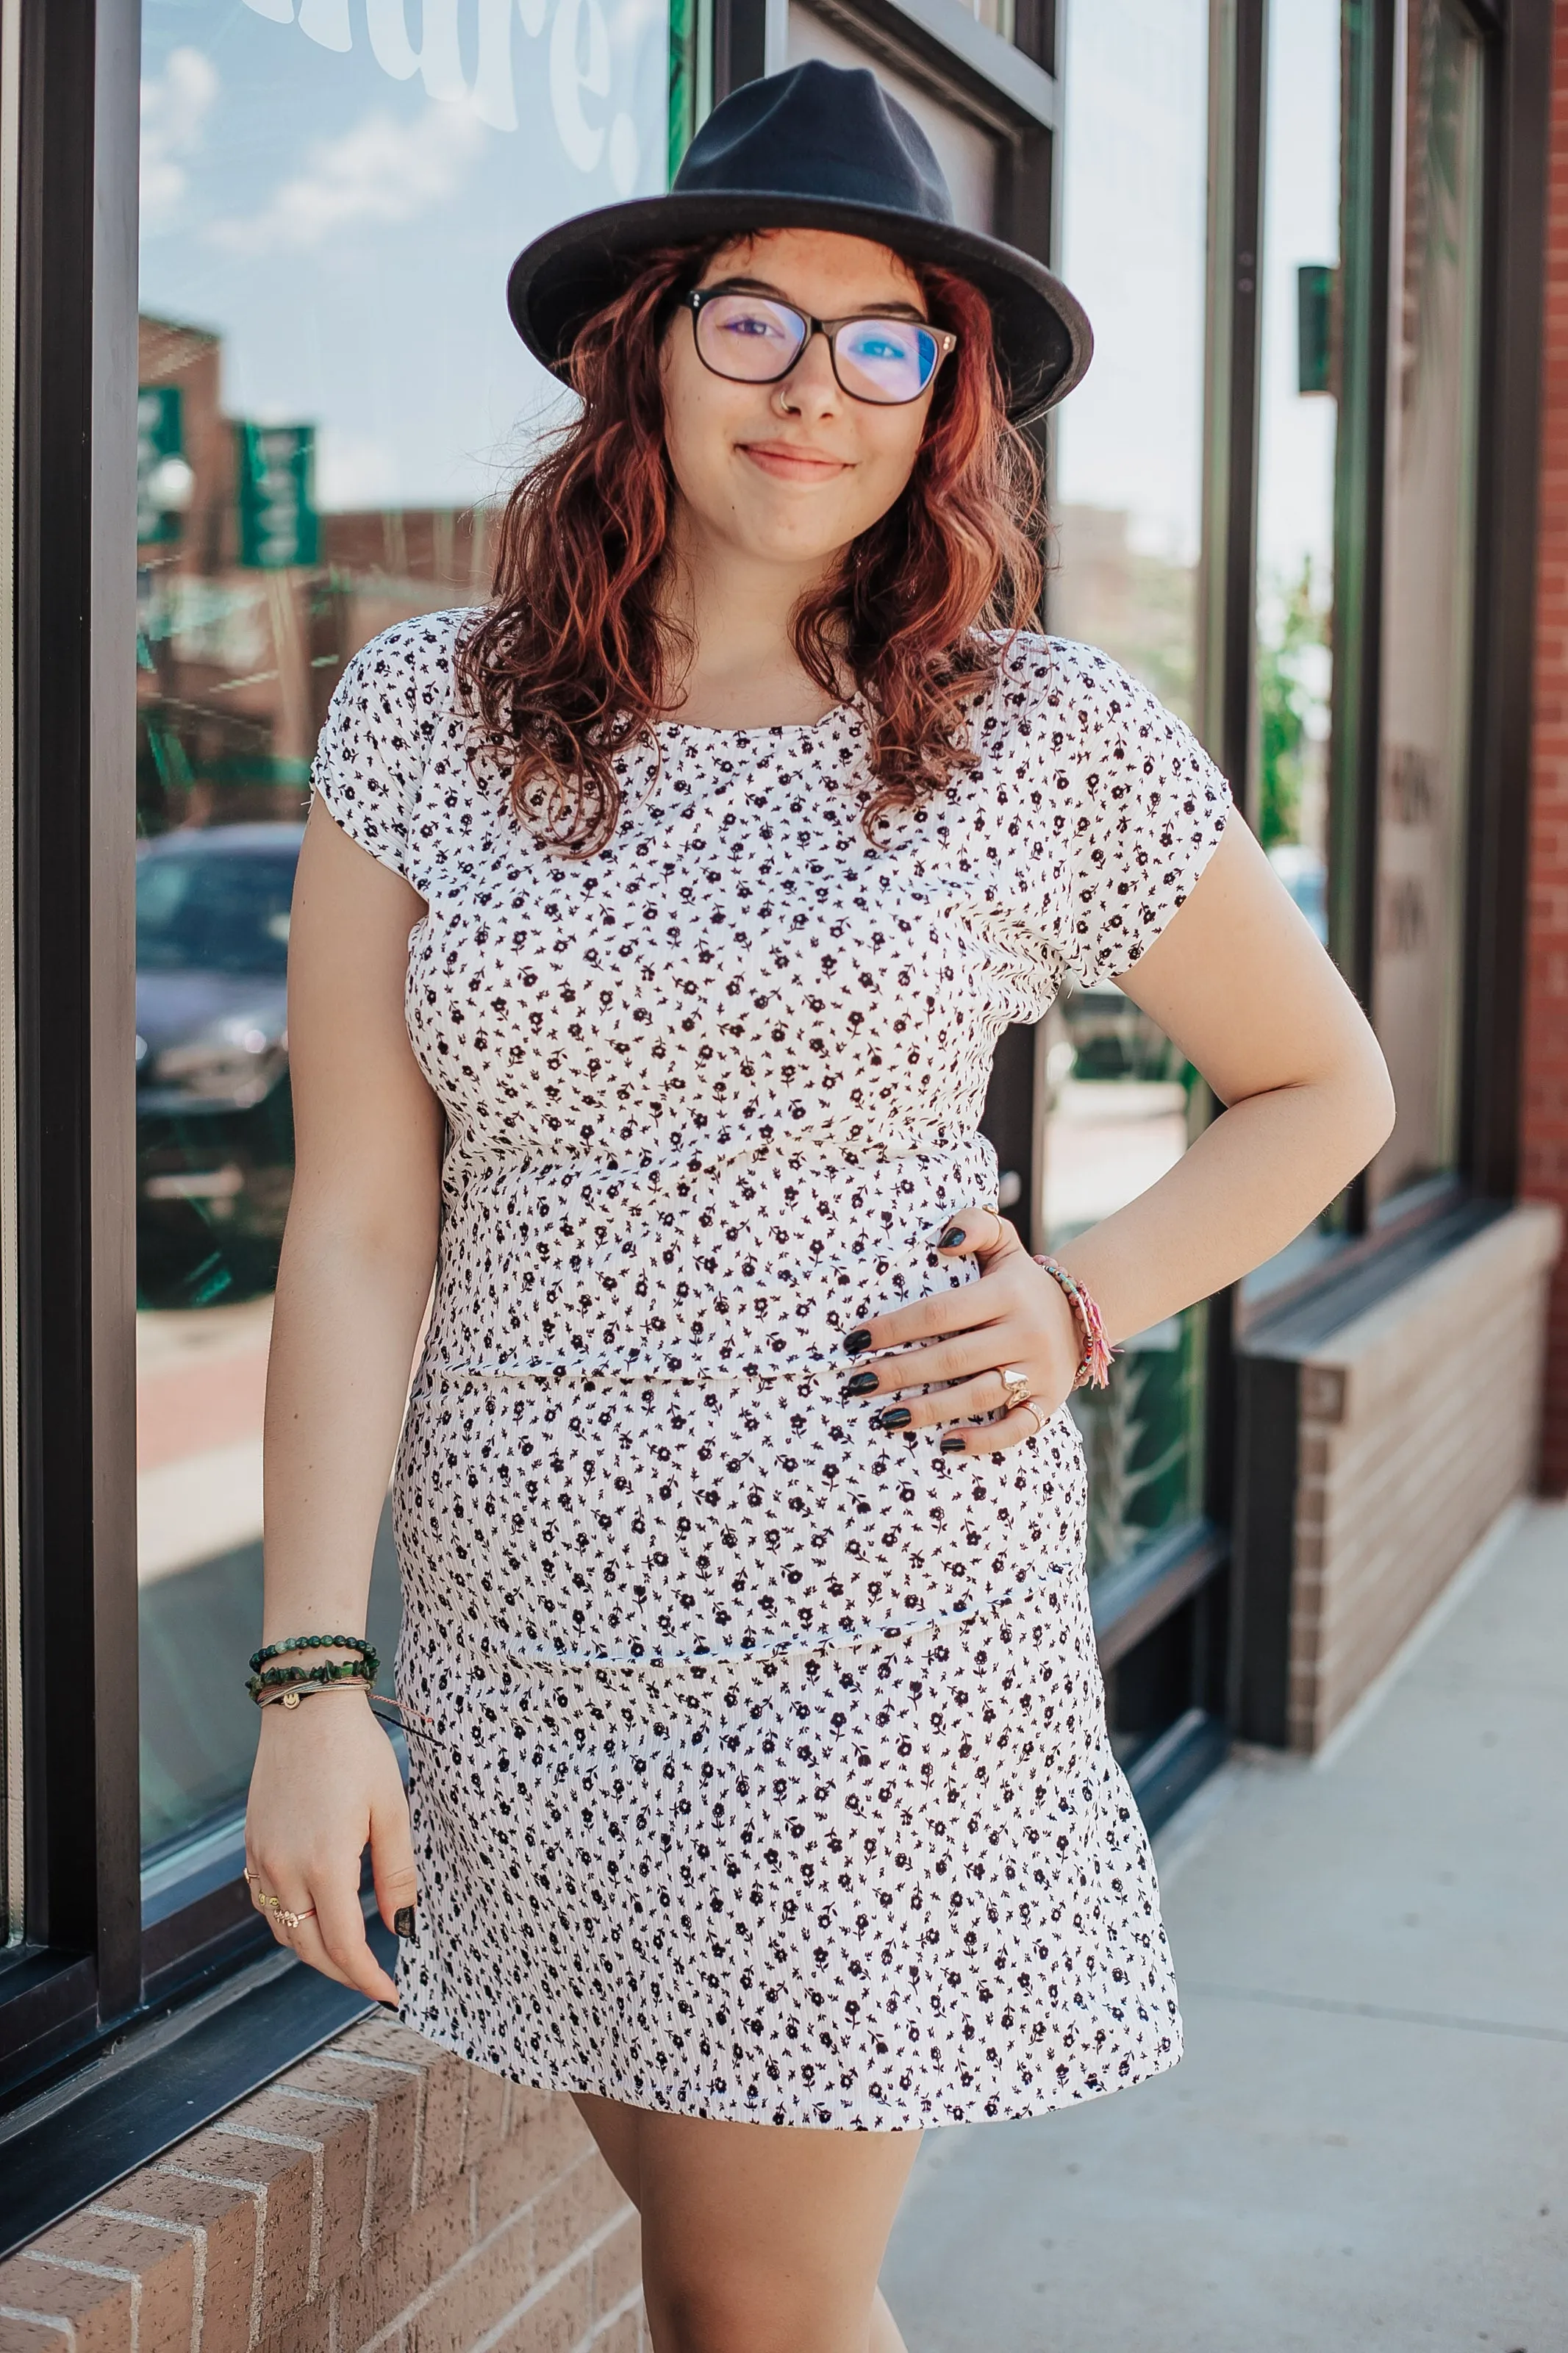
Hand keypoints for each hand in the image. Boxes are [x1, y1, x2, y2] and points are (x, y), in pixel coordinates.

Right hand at [244, 1690, 415, 2002]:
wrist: (307, 1707)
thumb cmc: (357, 1752)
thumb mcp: (392, 1810)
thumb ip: (396, 1874)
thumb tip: (402, 1927)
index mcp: (324, 1863)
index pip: (344, 1946)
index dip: (368, 1978)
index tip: (393, 1994)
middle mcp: (283, 1868)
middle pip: (309, 1948)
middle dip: (343, 1974)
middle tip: (375, 1982)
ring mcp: (261, 1857)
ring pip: (283, 1930)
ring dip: (315, 1951)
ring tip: (351, 1955)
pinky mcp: (252, 1843)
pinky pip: (266, 1902)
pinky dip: (291, 1922)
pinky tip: (317, 1915)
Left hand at [842, 1205, 1080, 1454]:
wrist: (1082, 1313)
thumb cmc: (1018, 1279)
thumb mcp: (1003, 1242)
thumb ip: (974, 1225)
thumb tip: (944, 1241)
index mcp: (1008, 1292)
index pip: (941, 1312)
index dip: (896, 1327)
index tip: (856, 1339)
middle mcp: (1025, 1332)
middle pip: (953, 1358)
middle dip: (899, 1372)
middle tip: (856, 1382)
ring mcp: (1039, 1371)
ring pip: (978, 1395)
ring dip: (929, 1410)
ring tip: (885, 1417)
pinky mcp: (1049, 1403)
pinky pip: (1016, 1429)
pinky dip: (983, 1440)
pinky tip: (946, 1444)